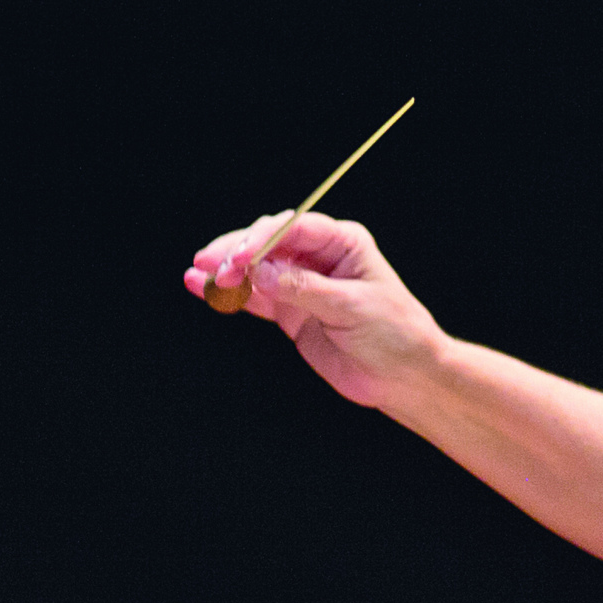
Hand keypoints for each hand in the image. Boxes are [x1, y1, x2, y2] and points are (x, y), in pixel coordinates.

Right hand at [185, 212, 444, 408]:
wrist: (404, 374)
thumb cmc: (394, 333)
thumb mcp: (351, 307)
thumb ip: (303, 288)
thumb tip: (260, 270)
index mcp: (344, 243)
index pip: (296, 227)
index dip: (263, 237)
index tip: (239, 256)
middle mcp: (321, 257)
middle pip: (270, 243)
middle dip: (239, 252)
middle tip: (214, 267)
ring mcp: (302, 284)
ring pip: (257, 269)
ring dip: (227, 270)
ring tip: (198, 274)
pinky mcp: (291, 312)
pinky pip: (254, 297)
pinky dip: (229, 293)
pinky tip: (200, 287)